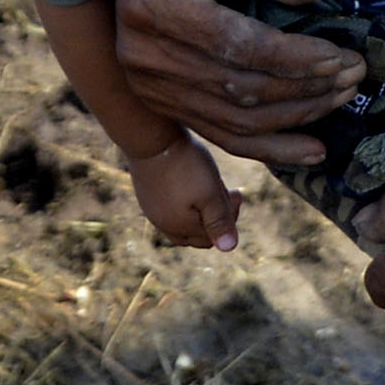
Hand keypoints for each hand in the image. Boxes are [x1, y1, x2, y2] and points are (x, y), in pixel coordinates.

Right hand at [112, 0, 358, 168]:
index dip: (291, 56)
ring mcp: (153, 90)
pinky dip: (273, 149)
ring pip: (237, 120)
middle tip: (354, 74)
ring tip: (342, 96)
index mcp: (157, 4)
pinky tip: (314, 151)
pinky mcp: (167, 109)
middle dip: (305, 87)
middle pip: (239, 87)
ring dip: (298, 114)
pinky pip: (224, 138)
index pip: (235, 44)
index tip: (338, 56)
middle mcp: (146, 56)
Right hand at [129, 136, 239, 250]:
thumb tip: (229, 248)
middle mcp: (162, 224)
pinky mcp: (147, 194)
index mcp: (179, 228)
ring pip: (185, 218)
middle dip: (217, 215)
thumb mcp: (210, 193)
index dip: (229, 221)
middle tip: (229, 190)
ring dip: (203, 207)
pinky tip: (192, 180)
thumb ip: (220, 222)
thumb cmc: (185, 165)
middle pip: (197, 232)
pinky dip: (187, 199)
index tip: (237, 193)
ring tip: (212, 183)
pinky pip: (172, 206)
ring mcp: (152, 209)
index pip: (211, 239)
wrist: (150, 136)